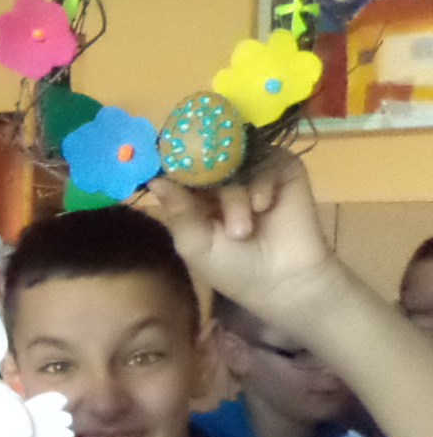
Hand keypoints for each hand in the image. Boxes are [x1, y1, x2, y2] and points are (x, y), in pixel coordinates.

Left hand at [148, 152, 338, 326]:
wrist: (283, 281)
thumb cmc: (232, 267)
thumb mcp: (195, 243)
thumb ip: (178, 211)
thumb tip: (153, 180)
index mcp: (194, 192)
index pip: (177, 165)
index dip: (170, 162)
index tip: (162, 165)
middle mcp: (222, 176)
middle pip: (204, 156)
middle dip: (205, 182)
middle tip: (209, 209)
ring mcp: (253, 169)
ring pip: (234, 161)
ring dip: (235, 197)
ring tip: (241, 230)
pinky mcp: (283, 167)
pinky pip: (266, 160)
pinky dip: (260, 184)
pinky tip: (262, 207)